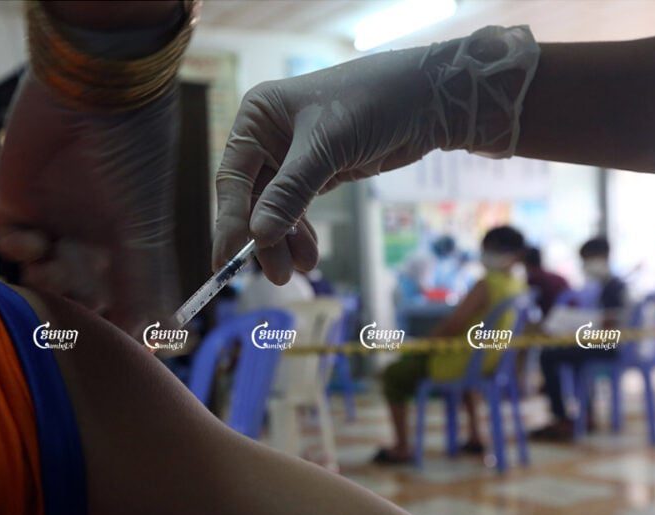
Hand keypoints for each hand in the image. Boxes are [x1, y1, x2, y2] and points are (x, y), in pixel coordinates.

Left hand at [0, 73, 179, 336]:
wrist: (93, 90)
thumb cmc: (129, 158)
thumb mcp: (141, 228)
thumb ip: (143, 284)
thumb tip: (155, 340)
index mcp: (128, 243)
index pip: (118, 297)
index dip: (113, 321)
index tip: (111, 342)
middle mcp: (91, 236)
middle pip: (75, 291)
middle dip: (73, 304)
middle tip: (73, 303)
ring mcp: (54, 220)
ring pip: (39, 274)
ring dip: (43, 281)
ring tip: (51, 263)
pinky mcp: (17, 201)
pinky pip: (8, 243)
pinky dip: (16, 249)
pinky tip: (32, 239)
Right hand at [213, 26, 539, 284]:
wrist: (427, 98)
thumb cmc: (372, 103)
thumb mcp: (326, 147)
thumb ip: (290, 192)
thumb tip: (258, 236)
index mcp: (257, 118)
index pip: (233, 178)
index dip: (230, 222)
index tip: (227, 261)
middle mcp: (268, 137)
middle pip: (252, 200)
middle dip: (265, 238)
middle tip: (279, 275)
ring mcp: (291, 157)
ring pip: (275, 210)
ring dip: (286, 241)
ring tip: (302, 269)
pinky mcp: (317, 173)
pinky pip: (298, 210)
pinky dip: (302, 233)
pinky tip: (310, 254)